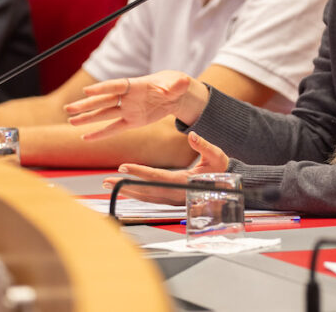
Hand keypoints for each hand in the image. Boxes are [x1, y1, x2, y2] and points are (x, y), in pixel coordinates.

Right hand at [64, 70, 207, 139]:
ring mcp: (128, 110)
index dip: (102, 89)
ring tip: (71, 121)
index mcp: (136, 85)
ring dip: (87, 118)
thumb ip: (175, 86)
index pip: (116, 86)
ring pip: (104, 115)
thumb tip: (174, 88)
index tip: (86, 91)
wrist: (176, 95)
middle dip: (87, 105)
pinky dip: (100, 134)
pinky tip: (85, 137)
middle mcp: (128, 97)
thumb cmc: (175, 85)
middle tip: (69, 108)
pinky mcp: (131, 121)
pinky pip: (114, 128)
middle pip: (104, 101)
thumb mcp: (179, 83)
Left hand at [102, 132, 229, 204]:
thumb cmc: (223, 170)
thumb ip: (204, 145)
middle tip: (107, 181)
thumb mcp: (217, 155)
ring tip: (110, 185)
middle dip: (125, 186)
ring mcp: (174, 200)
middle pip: (146, 191)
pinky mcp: (172, 200)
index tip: (123, 167)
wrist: (228, 186)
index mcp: (185, 183)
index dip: (139, 172)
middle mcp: (176, 195)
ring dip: (127, 191)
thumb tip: (192, 135)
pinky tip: (126, 190)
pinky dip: (137, 194)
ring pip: (146, 197)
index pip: (157, 177)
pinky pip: (151, 199)